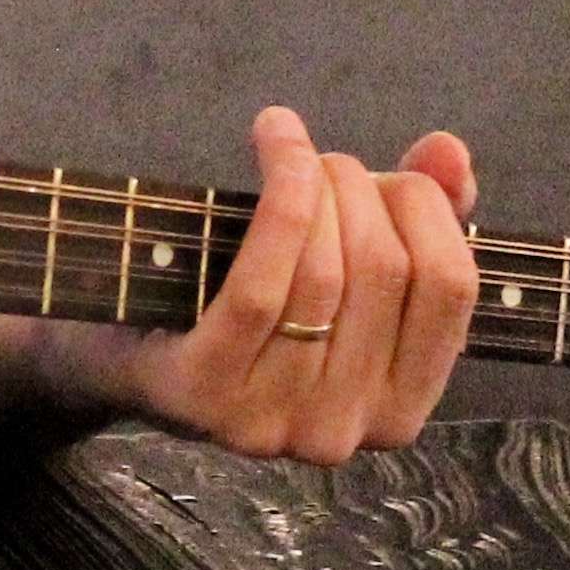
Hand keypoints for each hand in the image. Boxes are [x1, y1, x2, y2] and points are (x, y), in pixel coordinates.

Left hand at [82, 107, 481, 464]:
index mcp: (398, 411)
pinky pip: (261, 286)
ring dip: (315, 183)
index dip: (429, 210)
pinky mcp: (203, 394)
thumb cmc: (244, 297)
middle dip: (362, 188)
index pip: (451, 290)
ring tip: (292, 153)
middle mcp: (342, 433)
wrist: (118, 343)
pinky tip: (275, 136)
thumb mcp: (342, 262)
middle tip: (326, 162)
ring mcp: (271, 423)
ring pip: (325, 273)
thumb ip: (417, 216)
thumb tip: (450, 157)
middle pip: (386, 271)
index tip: (392, 176)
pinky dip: (280, 195)